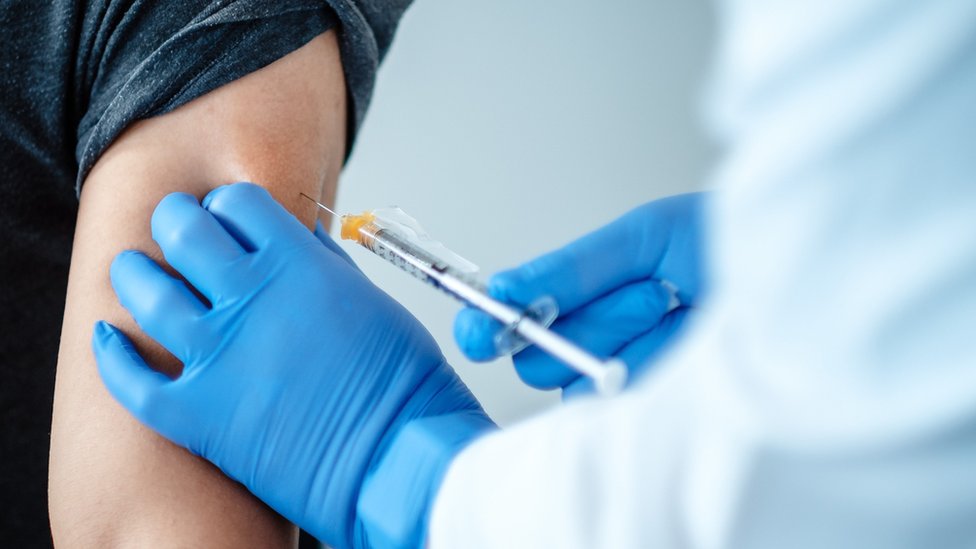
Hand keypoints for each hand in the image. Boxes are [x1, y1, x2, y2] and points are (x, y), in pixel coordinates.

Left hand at [93, 183, 492, 548]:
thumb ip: (325, 263)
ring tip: (132, 271)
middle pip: (183, 232)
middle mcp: (251, 298)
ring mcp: (218, 355)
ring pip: (146, 294)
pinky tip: (107, 339)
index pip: (237, 204)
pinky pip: (131, 380)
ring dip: (133, 274)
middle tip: (173, 227)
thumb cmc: (399, 380)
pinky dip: (111, 355)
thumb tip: (300, 239)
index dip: (226, 205)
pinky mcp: (199, 412)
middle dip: (174, 220)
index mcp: (298, 264)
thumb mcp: (371, 298)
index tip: (225, 217)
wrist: (396, 453)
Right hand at [454, 193, 705, 395]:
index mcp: (582, 294)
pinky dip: (657, 367)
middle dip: (596, 321)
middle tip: (652, 293)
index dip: (493, 325)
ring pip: (581, 382)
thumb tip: (506, 289)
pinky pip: (622, 405)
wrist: (804, 276)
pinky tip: (693, 347)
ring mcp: (624, 381)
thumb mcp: (645, 239)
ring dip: (636, 339)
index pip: (515, 318)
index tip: (485, 331)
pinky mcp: (653, 414)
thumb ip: (572, 268)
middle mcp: (595, 341)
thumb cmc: (729, 245)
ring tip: (685, 311)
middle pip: (541, 358)